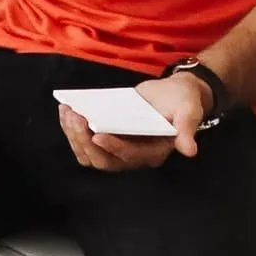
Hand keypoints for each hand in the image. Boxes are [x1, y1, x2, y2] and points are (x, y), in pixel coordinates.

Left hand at [59, 73, 205, 172]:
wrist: (174, 93)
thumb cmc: (183, 101)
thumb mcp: (188, 110)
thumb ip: (187, 128)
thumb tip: (189, 150)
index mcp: (154, 152)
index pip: (129, 156)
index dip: (112, 147)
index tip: (96, 133)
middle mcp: (134, 155)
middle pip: (104, 161)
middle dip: (85, 141)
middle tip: (75, 117)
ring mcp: (118, 147)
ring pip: (90, 154)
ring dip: (74, 137)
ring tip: (67, 112)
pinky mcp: (108, 136)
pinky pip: (86, 141)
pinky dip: (73, 129)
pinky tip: (66, 109)